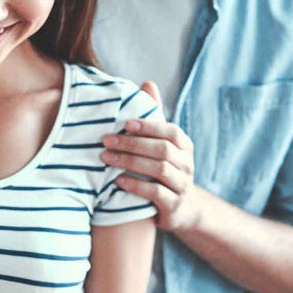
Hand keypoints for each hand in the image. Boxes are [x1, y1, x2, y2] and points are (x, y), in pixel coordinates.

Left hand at [101, 80, 201, 232]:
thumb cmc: (164, 169)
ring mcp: (182, 185)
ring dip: (130, 162)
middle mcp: (187, 164)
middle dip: (132, 143)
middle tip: (105, 140)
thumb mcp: (161, 144)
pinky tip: (117, 181)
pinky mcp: (174, 206)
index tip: (125, 122)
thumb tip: (147, 82)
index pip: (171, 131)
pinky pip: (156, 193)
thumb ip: (154, 117)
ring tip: (106, 158)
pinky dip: (136, 185)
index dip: (149, 126)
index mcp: (184, 146)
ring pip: (159, 170)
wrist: (180, 210)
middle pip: (162, 150)